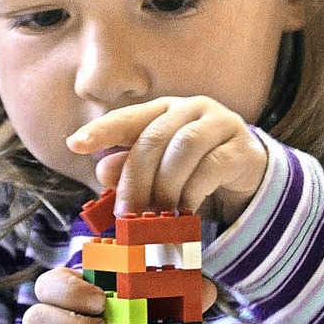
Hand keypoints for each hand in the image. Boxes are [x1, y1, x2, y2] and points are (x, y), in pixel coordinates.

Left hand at [67, 96, 267, 224]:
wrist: (248, 172)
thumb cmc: (195, 168)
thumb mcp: (160, 170)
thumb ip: (131, 168)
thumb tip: (102, 171)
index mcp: (163, 110)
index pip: (127, 117)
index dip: (101, 130)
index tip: (75, 145)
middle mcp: (190, 108)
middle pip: (153, 138)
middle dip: (135, 179)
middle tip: (126, 213)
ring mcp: (219, 123)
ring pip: (183, 148)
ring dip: (165, 186)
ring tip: (158, 214)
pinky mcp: (241, 147)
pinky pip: (212, 166)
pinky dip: (192, 192)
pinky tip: (184, 211)